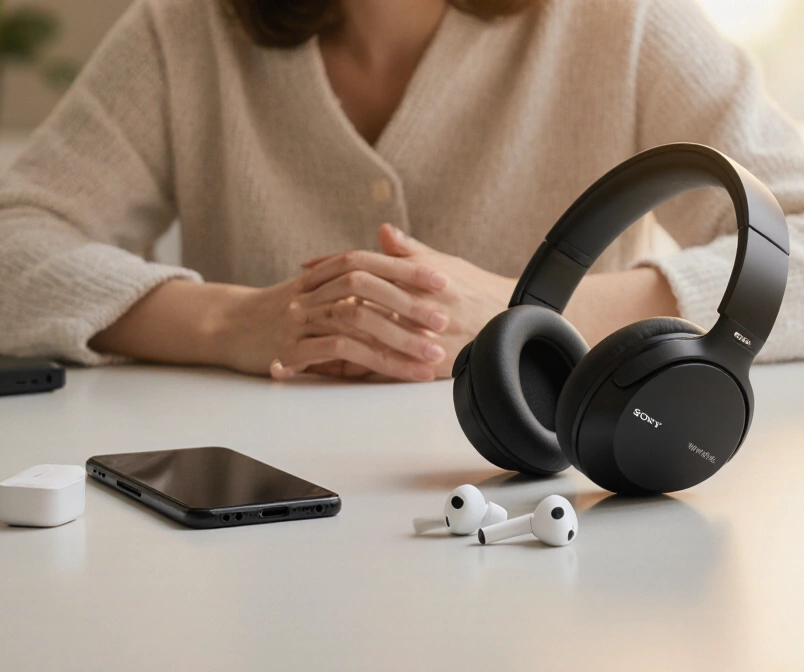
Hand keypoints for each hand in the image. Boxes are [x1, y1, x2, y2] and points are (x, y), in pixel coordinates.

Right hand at [217, 248, 452, 381]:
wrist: (227, 327)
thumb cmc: (278, 312)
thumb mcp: (315, 292)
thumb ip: (352, 285)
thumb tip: (395, 275)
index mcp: (321, 276)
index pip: (369, 263)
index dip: (406, 269)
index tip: (441, 280)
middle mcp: (311, 292)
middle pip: (365, 288)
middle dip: (408, 304)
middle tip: (442, 320)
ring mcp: (299, 319)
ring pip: (354, 321)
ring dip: (397, 338)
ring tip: (429, 355)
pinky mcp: (290, 348)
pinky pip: (335, 352)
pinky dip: (367, 360)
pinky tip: (393, 371)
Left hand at [301, 224, 514, 377]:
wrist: (514, 324)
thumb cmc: (476, 292)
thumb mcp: (445, 264)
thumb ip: (410, 251)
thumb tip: (384, 231)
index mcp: (422, 277)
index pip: (369, 266)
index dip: (335, 266)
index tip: (308, 268)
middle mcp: (420, 306)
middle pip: (360, 301)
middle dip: (323, 304)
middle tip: (289, 305)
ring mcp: (422, 337)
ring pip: (366, 337)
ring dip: (330, 339)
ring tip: (299, 341)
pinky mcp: (425, 365)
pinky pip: (382, 369)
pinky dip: (353, 368)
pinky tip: (328, 369)